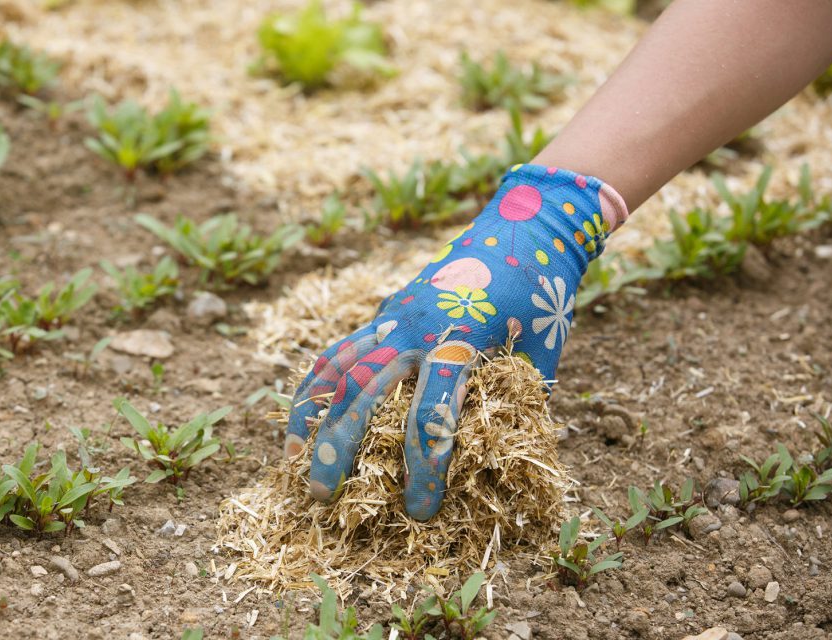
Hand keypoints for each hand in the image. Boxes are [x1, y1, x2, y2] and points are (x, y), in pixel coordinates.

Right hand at [285, 164, 628, 519]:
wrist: (521, 229)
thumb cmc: (539, 298)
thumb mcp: (539, 356)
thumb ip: (515, 405)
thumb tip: (499, 460)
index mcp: (459, 345)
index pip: (431, 418)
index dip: (424, 469)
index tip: (419, 509)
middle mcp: (415, 332)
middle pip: (363, 395)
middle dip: (340, 448)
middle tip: (324, 496)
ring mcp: (393, 318)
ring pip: (338, 368)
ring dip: (312, 415)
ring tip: (292, 460)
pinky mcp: (383, 312)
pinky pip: (340, 348)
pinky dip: (316, 382)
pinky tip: (303, 413)